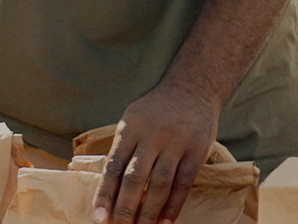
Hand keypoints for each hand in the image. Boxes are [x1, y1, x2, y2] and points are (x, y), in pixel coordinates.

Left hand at [91, 77, 217, 223]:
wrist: (193, 87)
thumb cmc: (156, 110)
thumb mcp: (133, 120)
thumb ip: (122, 150)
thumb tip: (108, 194)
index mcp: (131, 126)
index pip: (114, 165)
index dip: (105, 194)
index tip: (99, 219)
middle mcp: (153, 132)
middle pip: (136, 178)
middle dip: (126, 210)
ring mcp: (177, 140)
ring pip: (160, 184)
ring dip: (149, 213)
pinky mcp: (198, 148)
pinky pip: (184, 183)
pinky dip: (173, 206)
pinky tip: (165, 222)